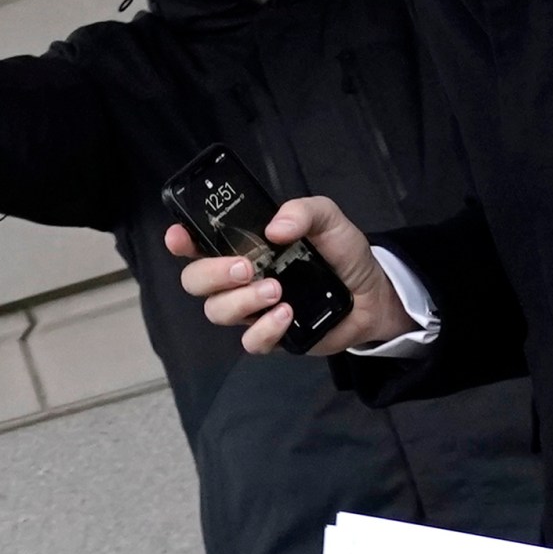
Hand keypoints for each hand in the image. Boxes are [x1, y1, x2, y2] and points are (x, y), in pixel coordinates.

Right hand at [167, 194, 410, 353]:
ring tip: (275, 290)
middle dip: (211, 274)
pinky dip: (264, 329)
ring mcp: (253, 310)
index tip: (179, 237)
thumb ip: (304, 211)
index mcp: (245, 245)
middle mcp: (240, 278)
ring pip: (217, 311)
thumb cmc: (341, 253)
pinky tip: (287, 314)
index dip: (182, 241)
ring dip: (241, 300)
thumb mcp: (328, 220)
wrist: (373, 293)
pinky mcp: (272, 337)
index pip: (199, 243)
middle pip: (196, 281)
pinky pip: (249, 342)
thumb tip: (275, 228)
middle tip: (246, 268)